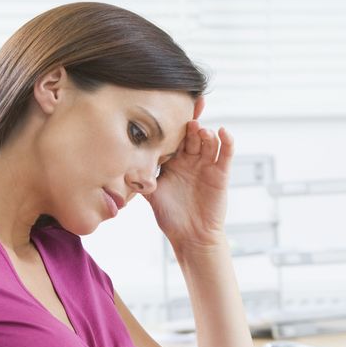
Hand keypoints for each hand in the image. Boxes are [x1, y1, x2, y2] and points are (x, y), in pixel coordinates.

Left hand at [145, 119, 233, 250]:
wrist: (191, 237)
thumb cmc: (171, 218)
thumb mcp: (151, 194)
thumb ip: (140, 178)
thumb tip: (118, 165)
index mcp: (173, 162)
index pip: (173, 138)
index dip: (173, 124)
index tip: (170, 109)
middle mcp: (190, 161)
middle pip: (192, 136)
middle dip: (190, 126)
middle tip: (187, 122)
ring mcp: (206, 166)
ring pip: (208, 142)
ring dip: (206, 134)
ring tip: (200, 131)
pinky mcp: (220, 174)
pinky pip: (226, 155)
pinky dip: (227, 142)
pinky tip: (224, 132)